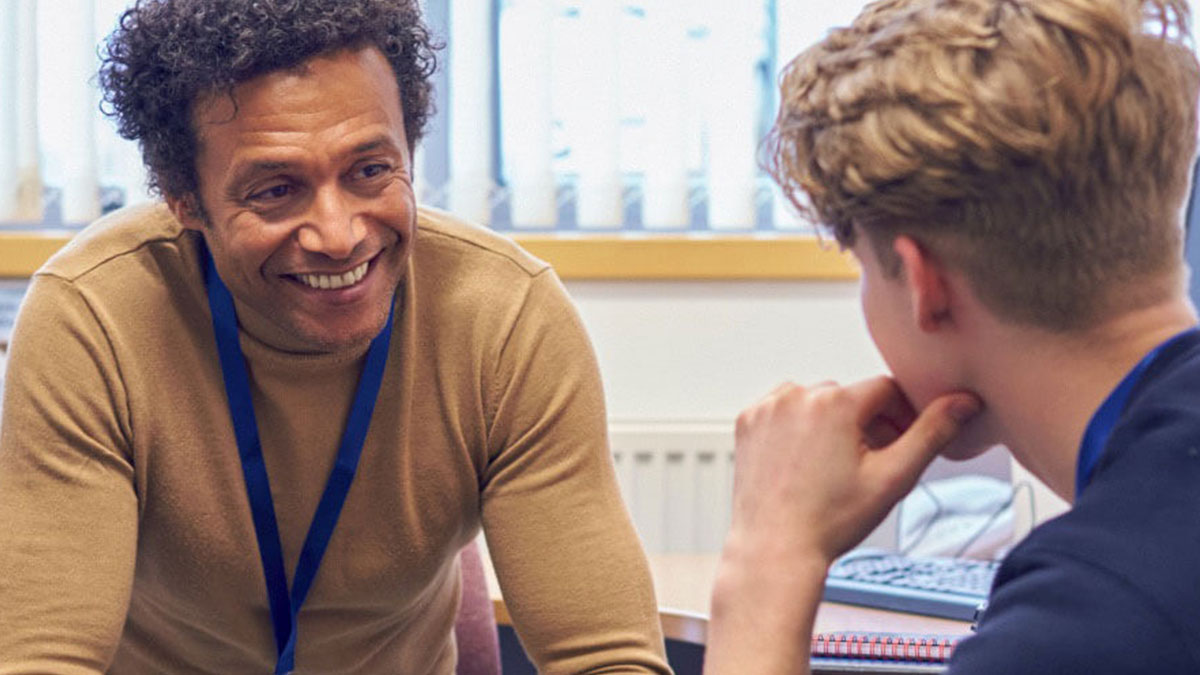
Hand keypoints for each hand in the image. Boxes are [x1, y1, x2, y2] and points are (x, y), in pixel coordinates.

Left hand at [725, 376, 982, 567]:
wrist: (775, 549)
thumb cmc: (831, 521)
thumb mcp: (893, 478)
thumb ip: (932, 433)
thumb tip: (964, 401)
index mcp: (834, 402)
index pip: (886, 390)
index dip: (901, 416)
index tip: (899, 445)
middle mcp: (796, 395)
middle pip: (850, 396)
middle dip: (866, 423)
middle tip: (870, 464)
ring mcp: (767, 407)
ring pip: (816, 401)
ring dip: (830, 423)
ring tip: (834, 466)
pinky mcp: (747, 421)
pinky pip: (784, 411)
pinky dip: (797, 427)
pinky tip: (805, 462)